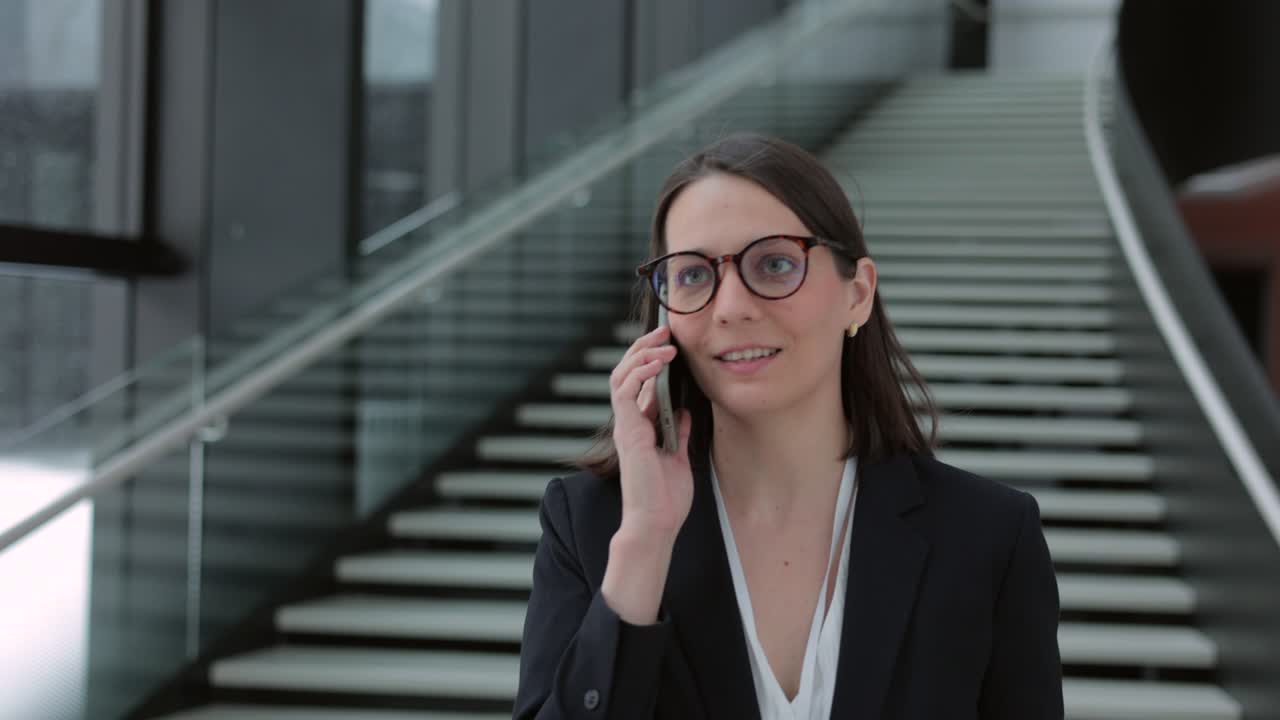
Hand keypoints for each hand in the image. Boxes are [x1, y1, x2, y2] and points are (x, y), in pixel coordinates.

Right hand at [608, 325, 693, 541]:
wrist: (656, 522)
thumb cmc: (666, 498)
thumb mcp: (679, 457)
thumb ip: (678, 432)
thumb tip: (683, 411)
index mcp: (641, 427)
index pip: (639, 384)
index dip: (650, 360)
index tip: (670, 343)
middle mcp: (630, 423)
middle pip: (626, 373)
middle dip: (643, 348)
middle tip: (664, 331)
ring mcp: (627, 426)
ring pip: (621, 376)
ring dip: (642, 354)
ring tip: (663, 341)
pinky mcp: (628, 431)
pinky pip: (625, 391)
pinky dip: (640, 373)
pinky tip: (657, 362)